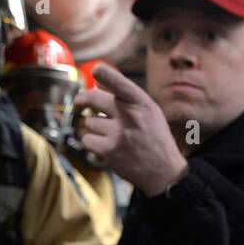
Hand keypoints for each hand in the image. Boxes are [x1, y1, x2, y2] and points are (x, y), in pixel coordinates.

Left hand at [71, 64, 188, 197]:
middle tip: (80, 104)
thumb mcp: (148, 111)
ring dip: (94, 128)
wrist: (163, 172)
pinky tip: (107, 146)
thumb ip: (124, 95)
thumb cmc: (154, 137)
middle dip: (81, 100)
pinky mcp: (109, 150)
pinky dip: (93, 143)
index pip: (116, 80)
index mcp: (141, 102)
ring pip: (89, 121)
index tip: (94, 72)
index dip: (101, 72)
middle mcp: (130, 115)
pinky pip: (87, 139)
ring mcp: (119, 133)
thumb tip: (97, 82)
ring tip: (112, 135)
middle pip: (91, 97)